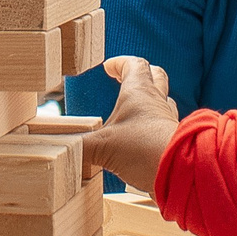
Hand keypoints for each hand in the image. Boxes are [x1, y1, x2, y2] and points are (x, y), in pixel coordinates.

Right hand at [82, 56, 179, 188]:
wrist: (180, 172)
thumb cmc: (142, 149)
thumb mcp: (100, 147)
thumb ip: (76, 148)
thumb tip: (57, 150)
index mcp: (139, 92)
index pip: (134, 65)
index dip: (120, 63)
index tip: (109, 66)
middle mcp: (157, 102)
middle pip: (156, 76)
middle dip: (142, 74)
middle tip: (126, 78)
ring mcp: (169, 121)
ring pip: (163, 101)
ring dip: (151, 101)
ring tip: (135, 110)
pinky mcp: (174, 141)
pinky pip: (165, 126)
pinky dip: (154, 127)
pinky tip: (142, 140)